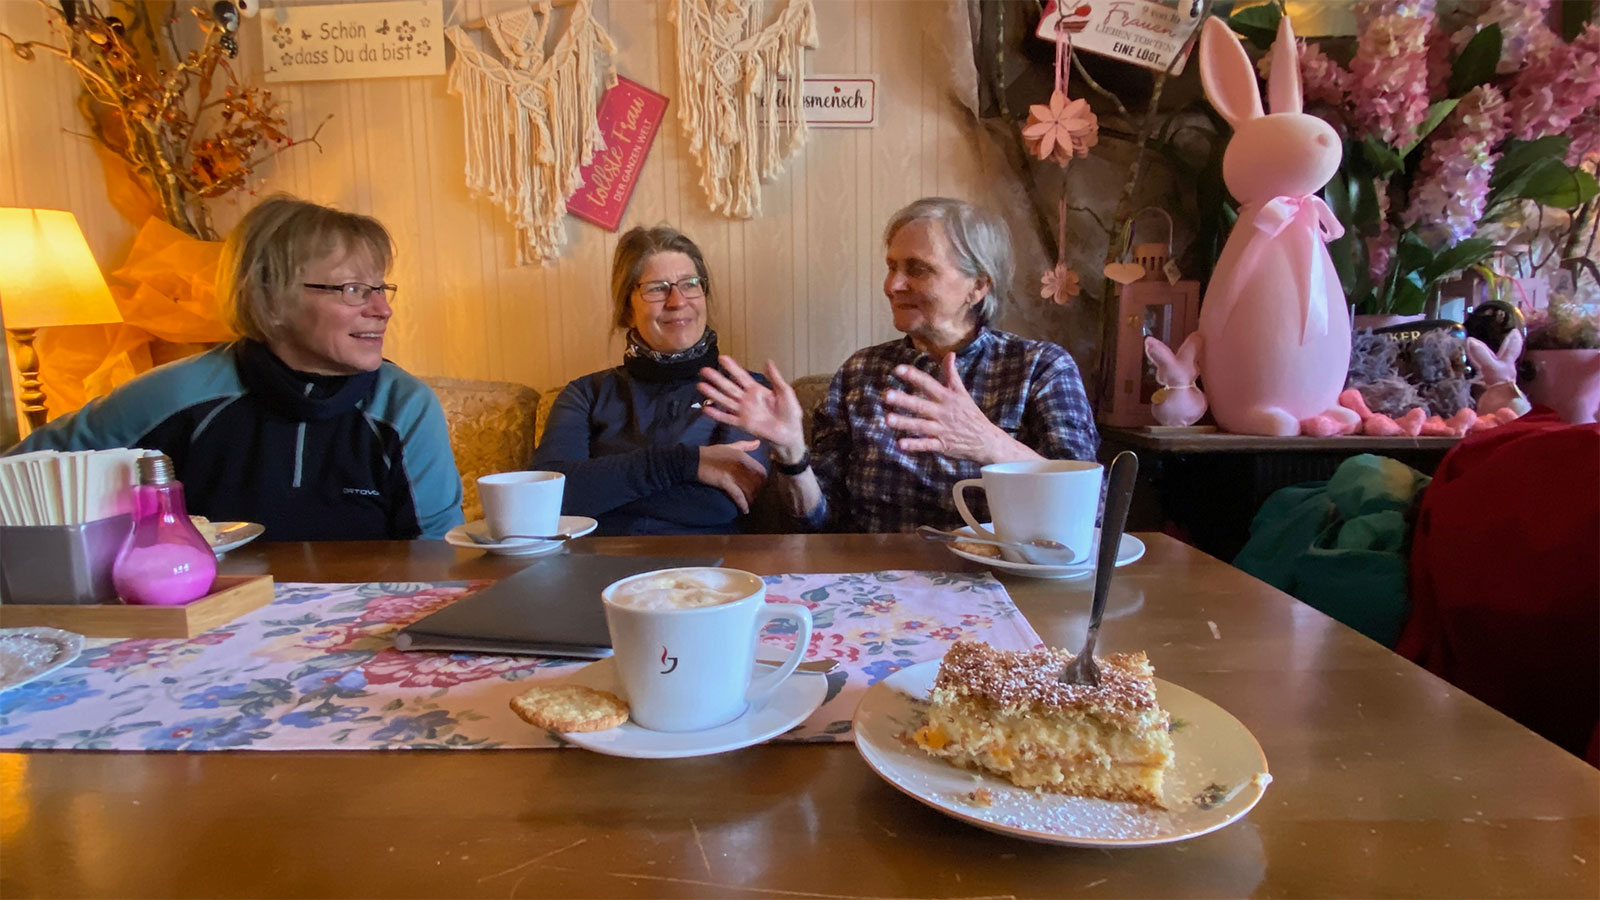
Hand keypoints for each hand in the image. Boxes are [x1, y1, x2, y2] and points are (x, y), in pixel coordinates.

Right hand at [697, 440, 766, 513]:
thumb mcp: (730, 447)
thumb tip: (758, 442)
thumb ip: (745, 445)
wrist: (694, 460)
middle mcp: (741, 465)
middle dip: (758, 491)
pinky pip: (738, 496)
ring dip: (751, 499)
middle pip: (757, 482)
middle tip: (755, 496)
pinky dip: (743, 504)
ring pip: (749, 490)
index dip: (762, 480)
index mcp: (743, 456)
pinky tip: (745, 510)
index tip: (759, 485)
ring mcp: (733, 474)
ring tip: (750, 503)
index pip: (761, 471)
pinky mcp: (725, 483)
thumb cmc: (712, 453)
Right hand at [698, 356, 807, 462]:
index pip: (741, 376)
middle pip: (729, 387)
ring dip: (713, 393)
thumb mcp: (785, 391)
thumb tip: (768, 361)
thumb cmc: (790, 413)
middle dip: (717, 378)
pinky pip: (728, 418)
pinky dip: (717, 414)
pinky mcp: (743, 424)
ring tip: (701, 385)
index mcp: (757, 390)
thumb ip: (775, 378)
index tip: (722, 358)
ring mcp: (744, 412)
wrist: (790, 433)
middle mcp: (747, 399)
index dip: (732, 367)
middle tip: (704, 370)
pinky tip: (706, 408)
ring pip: (725, 400)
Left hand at [883, 353, 1034, 463]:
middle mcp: (943, 412)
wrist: (986, 440)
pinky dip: (914, 445)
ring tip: (887, 419)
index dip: (913, 376)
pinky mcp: (942, 445)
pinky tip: (899, 444)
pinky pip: (926, 445)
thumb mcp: (962, 392)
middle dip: (904, 400)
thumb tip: (950, 353)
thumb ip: (952, 374)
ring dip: (904, 423)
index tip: (897, 370)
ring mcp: (942, 429)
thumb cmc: (970, 414)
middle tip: (887, 395)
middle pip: (921, 405)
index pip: (928, 384)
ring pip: (920, 426)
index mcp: (947, 397)